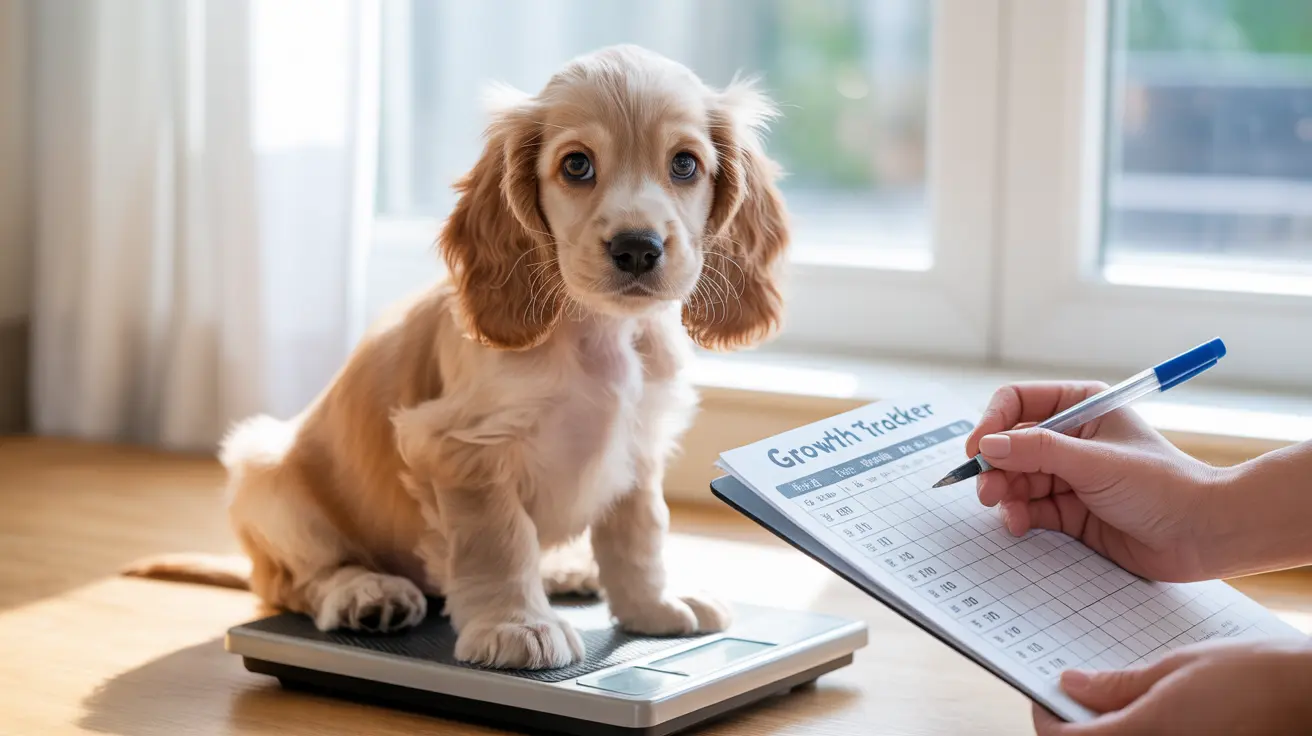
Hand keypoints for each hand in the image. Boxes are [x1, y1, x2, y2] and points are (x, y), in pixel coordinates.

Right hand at [966, 382, 1222, 581]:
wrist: (1204, 535)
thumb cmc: (1162, 486)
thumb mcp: (1095, 462)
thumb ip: (1038, 451)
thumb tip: (987, 445)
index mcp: (1081, 407)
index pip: (1017, 403)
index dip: (991, 423)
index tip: (977, 450)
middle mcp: (1071, 437)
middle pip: (1011, 445)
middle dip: (995, 466)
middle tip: (987, 489)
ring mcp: (1070, 475)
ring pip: (1016, 479)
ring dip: (1004, 494)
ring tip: (1004, 510)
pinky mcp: (1071, 510)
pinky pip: (1030, 508)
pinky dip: (1018, 515)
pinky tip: (1018, 524)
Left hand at [1033, 639, 1311, 734]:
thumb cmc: (1256, 678)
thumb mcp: (1177, 667)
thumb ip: (1120, 683)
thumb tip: (1071, 685)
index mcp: (1147, 733)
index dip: (1046, 719)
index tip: (1045, 694)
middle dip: (1075, 727)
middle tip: (1075, 697)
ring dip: (1105, 732)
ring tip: (1112, 703)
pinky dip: (1136, 734)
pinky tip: (1145, 715)